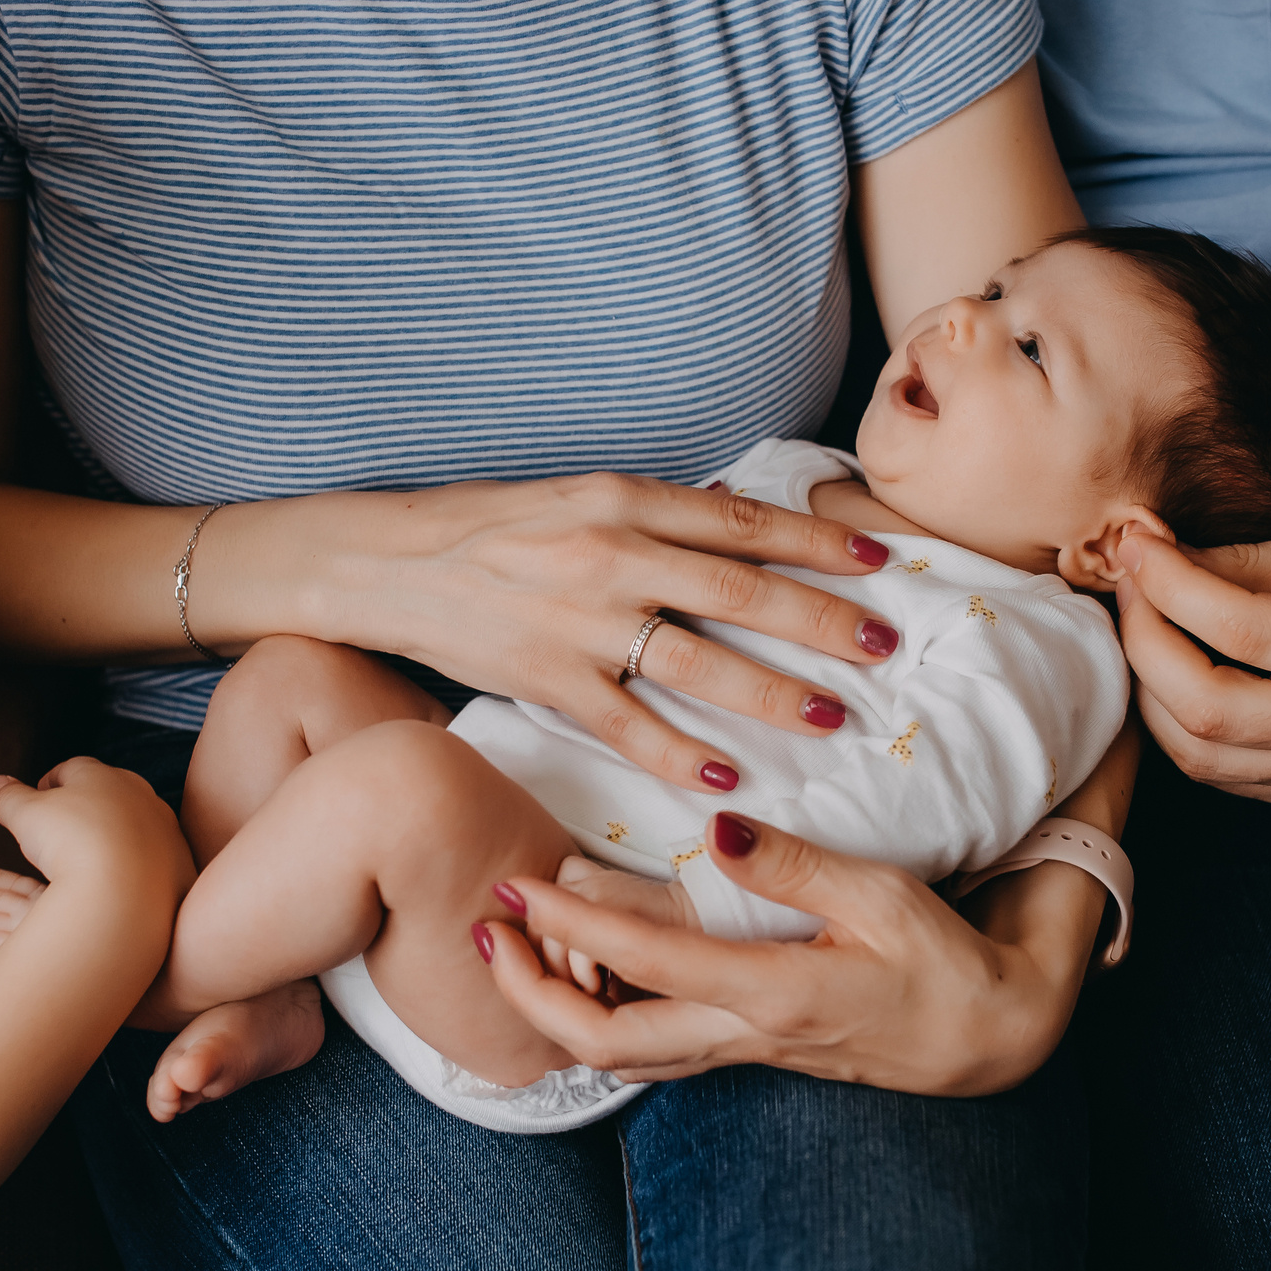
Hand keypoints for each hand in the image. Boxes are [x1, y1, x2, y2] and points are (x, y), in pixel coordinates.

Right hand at [0, 757, 194, 894]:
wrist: (126, 893)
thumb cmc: (70, 845)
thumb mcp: (25, 816)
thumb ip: (8, 797)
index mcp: (102, 774)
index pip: (71, 769)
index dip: (49, 785)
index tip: (37, 803)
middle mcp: (141, 793)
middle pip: (108, 794)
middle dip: (85, 809)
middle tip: (61, 834)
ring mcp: (165, 827)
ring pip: (135, 826)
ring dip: (115, 838)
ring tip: (89, 863)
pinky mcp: (181, 861)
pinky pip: (155, 860)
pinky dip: (137, 868)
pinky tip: (120, 885)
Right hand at [282, 475, 903, 791]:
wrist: (386, 563)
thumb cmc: (490, 526)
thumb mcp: (579, 496)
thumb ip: (656, 515)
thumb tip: (741, 526)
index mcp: (624, 498)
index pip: (742, 522)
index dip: (818, 542)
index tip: (881, 560)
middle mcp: (611, 557)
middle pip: (739, 593)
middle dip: (820, 622)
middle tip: (884, 645)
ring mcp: (580, 623)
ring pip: (697, 663)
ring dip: (771, 693)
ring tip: (832, 717)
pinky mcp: (547, 680)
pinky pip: (628, 726)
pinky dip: (680, 754)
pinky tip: (729, 775)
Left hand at [476, 812, 1093, 1096]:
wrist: (993, 1036)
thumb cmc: (947, 960)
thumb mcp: (886, 898)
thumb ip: (796, 866)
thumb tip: (713, 826)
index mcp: (772, 994)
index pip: (643, 965)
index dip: (571, 926)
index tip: (520, 885)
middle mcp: (744, 1035)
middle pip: (603, 1042)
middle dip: (528, 995)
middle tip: (486, 934)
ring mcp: (744, 1051)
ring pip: (621, 1054)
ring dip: (556, 1009)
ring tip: (515, 951)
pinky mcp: (752, 1049)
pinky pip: (654, 1047)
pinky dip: (602, 1015)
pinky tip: (585, 974)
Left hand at [1114, 525, 1270, 806]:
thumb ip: (1242, 560)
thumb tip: (1147, 553)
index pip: (1236, 627)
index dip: (1166, 585)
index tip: (1136, 548)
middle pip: (1203, 707)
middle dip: (1144, 642)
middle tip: (1133, 588)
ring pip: (1196, 753)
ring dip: (1150, 689)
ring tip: (1148, 629)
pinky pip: (1216, 772)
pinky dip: (1179, 724)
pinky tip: (1176, 675)